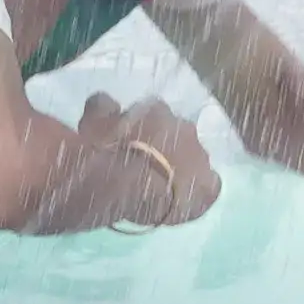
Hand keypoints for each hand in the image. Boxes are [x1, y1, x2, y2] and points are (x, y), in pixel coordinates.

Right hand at [60, 93, 222, 231]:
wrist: (130, 185)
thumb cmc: (109, 151)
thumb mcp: (94, 121)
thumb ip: (102, 107)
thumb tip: (107, 102)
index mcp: (158, 110)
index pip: (154, 114)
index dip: (143, 129)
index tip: (132, 143)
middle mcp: (184, 127)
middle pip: (178, 134)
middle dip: (167, 147)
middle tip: (149, 166)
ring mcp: (201, 156)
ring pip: (195, 159)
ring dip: (183, 167)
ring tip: (166, 186)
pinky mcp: (209, 186)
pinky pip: (210, 187)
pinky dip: (200, 191)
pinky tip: (186, 201)